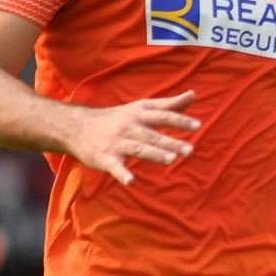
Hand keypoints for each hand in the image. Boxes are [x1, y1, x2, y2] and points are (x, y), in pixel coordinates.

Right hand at [65, 92, 199, 184]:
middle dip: (171, 142)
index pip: (162, 116)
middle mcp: (129, 127)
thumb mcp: (142, 108)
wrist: (77, 127)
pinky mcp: (105, 158)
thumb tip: (194, 94)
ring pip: (138, 149)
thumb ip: (169, 105)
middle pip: (153, 135)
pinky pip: (115, 166)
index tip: (198, 126)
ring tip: (171, 159)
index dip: (180, 121)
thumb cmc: (118, 118)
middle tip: (190, 151)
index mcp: (139, 114)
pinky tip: (130, 181)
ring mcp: (117, 143)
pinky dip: (122, 173)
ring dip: (154, 154)